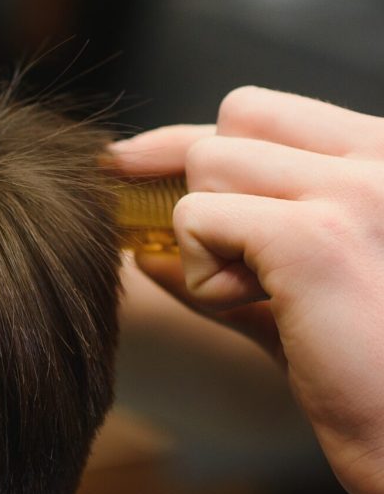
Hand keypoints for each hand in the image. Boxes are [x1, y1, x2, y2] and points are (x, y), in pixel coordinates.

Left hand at [109, 87, 383, 493]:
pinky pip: (199, 219)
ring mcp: (354, 190)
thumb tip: (146, 249)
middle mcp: (381, 157)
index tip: (135, 165)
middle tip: (207, 257)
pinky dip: (202, 276)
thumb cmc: (370, 381)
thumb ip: (236, 264)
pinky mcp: (316, 238)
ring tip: (257, 297)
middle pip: (228, 127)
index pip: (262, 112)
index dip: (188, 142)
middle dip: (195, 191)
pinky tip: (252, 308)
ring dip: (203, 240)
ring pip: (209, 165)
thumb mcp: (298, 302)